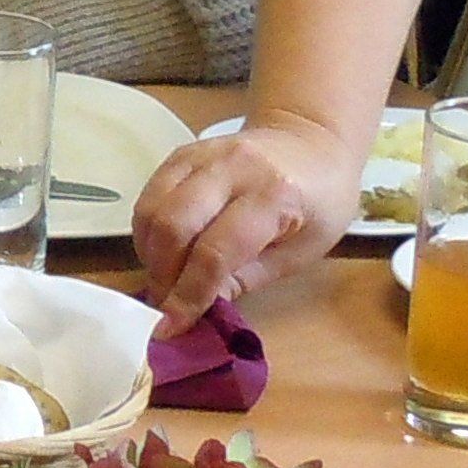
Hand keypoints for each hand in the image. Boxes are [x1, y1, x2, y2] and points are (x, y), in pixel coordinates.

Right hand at [128, 111, 357, 333]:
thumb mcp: (301, 250)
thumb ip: (248, 277)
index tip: (171, 327)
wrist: (312, 140)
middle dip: (163, 274)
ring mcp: (202, 155)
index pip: (216, 252)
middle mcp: (232, 168)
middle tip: (166, 302)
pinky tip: (162, 250)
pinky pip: (149, 195)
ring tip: (164, 277)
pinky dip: (147, 230)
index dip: (189, 295)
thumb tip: (200, 307)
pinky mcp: (182, 154)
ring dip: (150, 253)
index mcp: (274, 196)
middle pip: (173, 225)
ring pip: (152, 208)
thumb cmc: (320, 201)